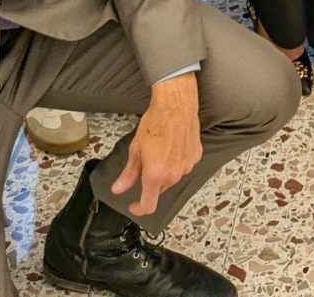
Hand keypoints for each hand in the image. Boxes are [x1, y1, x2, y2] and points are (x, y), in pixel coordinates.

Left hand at [111, 73, 201, 218]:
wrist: (176, 105)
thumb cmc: (154, 124)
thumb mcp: (136, 149)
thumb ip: (128, 174)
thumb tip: (118, 189)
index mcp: (155, 175)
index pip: (149, 205)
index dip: (139, 209)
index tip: (134, 205)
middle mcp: (173, 175)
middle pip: (160, 189)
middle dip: (150, 181)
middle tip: (145, 161)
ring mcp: (187, 166)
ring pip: (172, 177)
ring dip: (165, 171)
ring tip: (160, 149)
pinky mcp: (196, 156)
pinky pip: (184, 165)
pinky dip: (177, 161)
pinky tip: (173, 145)